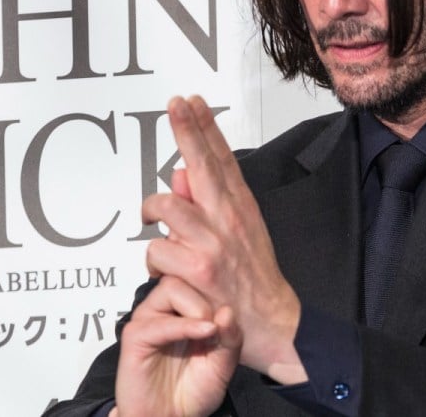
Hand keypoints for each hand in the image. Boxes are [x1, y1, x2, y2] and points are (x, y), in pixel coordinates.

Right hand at [115, 276, 240, 416]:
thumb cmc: (193, 392)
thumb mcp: (224, 363)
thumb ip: (230, 337)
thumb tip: (227, 309)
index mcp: (183, 309)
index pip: (196, 275)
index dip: (215, 289)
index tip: (231, 311)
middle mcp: (163, 310)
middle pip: (183, 275)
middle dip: (208, 296)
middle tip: (218, 325)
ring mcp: (148, 321)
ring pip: (170, 288)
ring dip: (197, 308)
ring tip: (210, 333)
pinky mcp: (135, 338)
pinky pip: (158, 322)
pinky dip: (184, 326)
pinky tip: (205, 334)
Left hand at [142, 95, 306, 384]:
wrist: (273, 324)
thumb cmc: (251, 279)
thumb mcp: (239, 234)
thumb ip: (208, 204)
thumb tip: (179, 173)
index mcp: (240, 207)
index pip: (220, 158)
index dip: (204, 127)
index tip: (190, 101)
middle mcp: (229, 218)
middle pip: (202, 165)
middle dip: (187, 130)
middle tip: (175, 104)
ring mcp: (214, 242)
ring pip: (167, 207)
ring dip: (153, 215)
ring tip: (152, 226)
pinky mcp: (200, 268)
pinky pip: (157, 250)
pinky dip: (154, 261)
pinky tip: (164, 271)